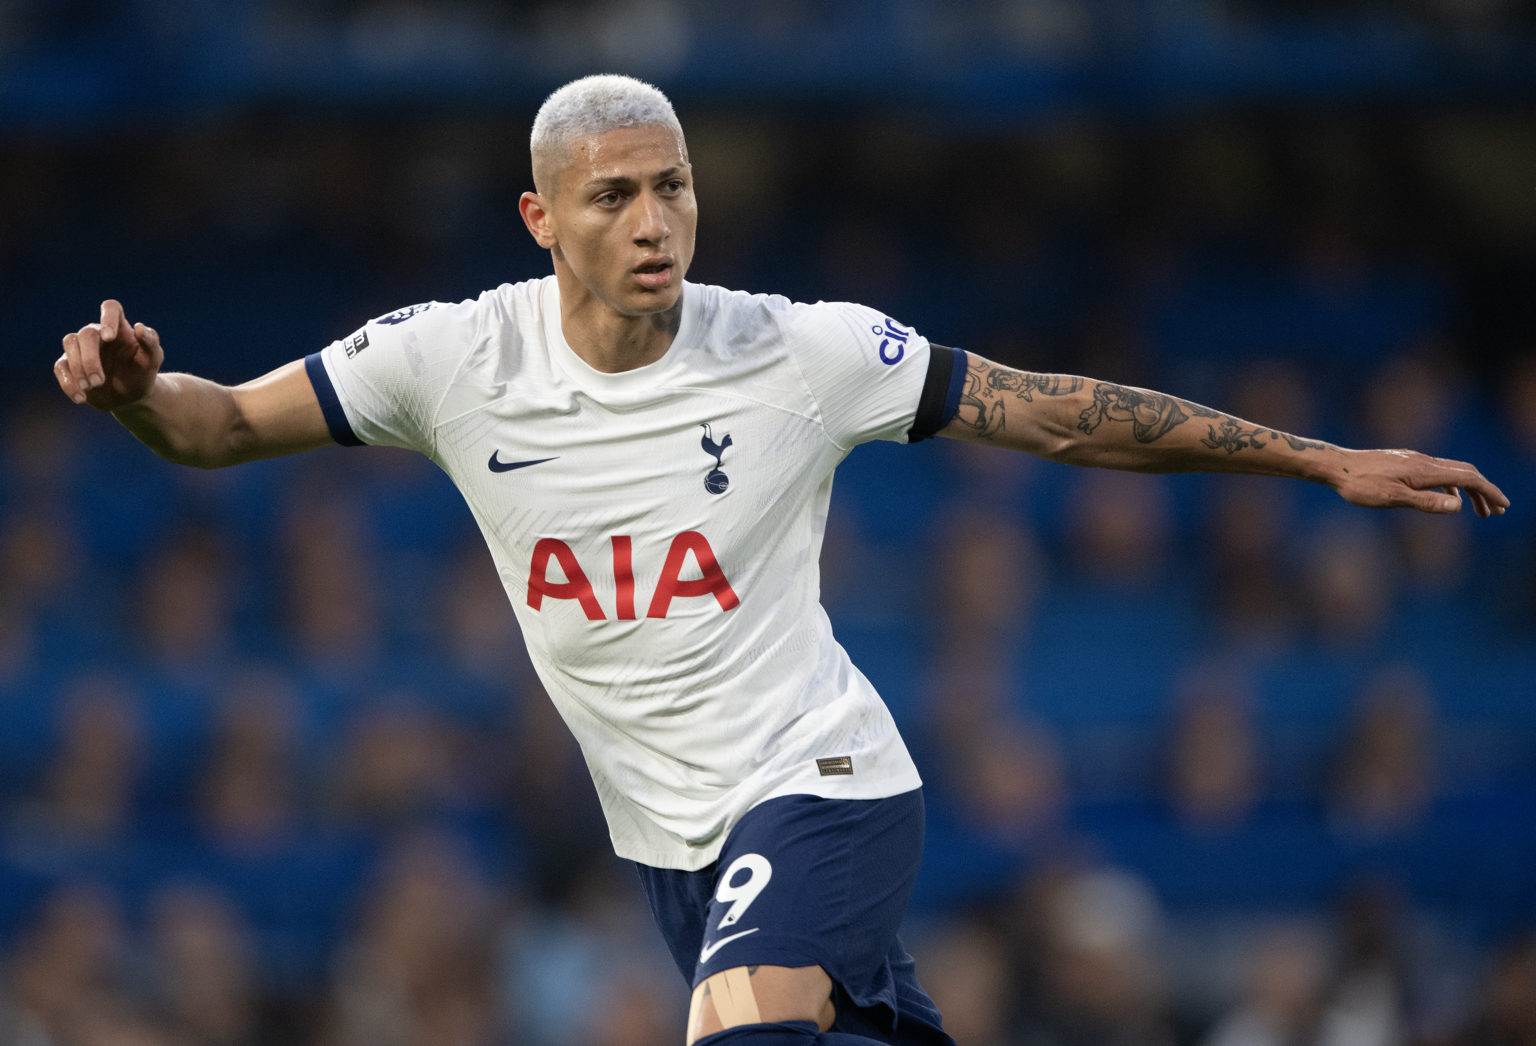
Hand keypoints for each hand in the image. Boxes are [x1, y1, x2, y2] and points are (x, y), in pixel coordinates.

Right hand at [56, 299, 164, 410]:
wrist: (131, 397)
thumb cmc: (142, 373)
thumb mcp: (153, 361)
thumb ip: (150, 343)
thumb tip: (139, 327)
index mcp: (119, 328)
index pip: (111, 308)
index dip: (108, 318)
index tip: (109, 337)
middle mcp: (97, 334)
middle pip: (86, 334)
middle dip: (90, 359)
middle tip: (99, 381)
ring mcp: (81, 348)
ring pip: (70, 344)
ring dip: (77, 368)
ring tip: (92, 387)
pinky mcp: (69, 364)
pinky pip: (60, 366)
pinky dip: (68, 382)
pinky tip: (81, 398)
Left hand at [1332, 447, 1508, 517]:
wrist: (1335, 466)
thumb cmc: (1360, 485)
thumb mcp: (1393, 499)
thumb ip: (1426, 503)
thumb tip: (1458, 507)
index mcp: (1425, 470)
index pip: (1468, 478)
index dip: (1489, 492)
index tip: (1503, 506)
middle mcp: (1424, 461)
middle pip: (1465, 473)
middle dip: (1484, 492)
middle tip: (1496, 512)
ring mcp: (1414, 460)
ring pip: (1451, 472)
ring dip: (1468, 491)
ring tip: (1476, 511)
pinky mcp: (1404, 462)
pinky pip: (1437, 472)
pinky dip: (1450, 486)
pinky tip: (1446, 499)